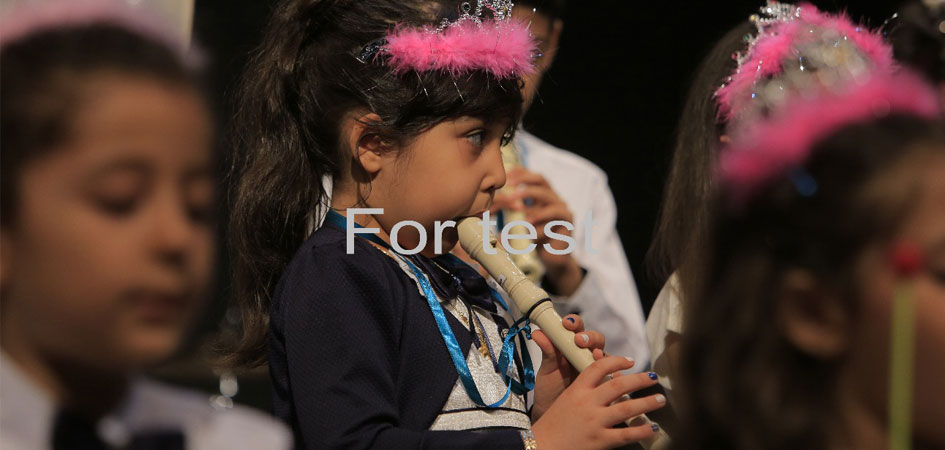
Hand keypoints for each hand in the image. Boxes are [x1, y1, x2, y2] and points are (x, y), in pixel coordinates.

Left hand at [500, 168, 583, 294]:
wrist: (552, 256)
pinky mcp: (567, 221)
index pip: (534, 177)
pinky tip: (530, 230)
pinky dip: (541, 223)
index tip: (508, 176)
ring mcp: (563, 208)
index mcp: (544, 195)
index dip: (522, 173)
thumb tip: (487, 208)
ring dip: (533, 208)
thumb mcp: (520, 221)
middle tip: (509, 192)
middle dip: (524, 185)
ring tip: (520, 214)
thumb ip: (510, 213)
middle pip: (542, 182)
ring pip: (549, 201)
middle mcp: (554, 198)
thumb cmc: (534, 236)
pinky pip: (554, 218)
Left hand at [530, 314, 606, 420]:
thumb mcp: (547, 370)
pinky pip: (615, 377)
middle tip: (580, 340)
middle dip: (590, 337)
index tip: (566, 324)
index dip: (573, 322)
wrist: (553, 413)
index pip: (576, 327)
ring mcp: (597, 369)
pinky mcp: (605, 383)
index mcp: (570, 345)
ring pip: (606, 355)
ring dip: (602, 353)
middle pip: (595, 339)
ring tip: (595, 356)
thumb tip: (537, 333)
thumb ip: (547, 351)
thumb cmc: (550, 388)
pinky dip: (615, 374)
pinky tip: (611, 375)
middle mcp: (586, 354)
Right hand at [531, 356, 665, 449]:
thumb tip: (606, 376)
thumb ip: (583, 388)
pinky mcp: (600, 440)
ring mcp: (595, 422)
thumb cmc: (553, 424)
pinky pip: (626, 434)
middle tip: (653, 377)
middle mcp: (587, 403)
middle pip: (618, 385)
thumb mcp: (565, 399)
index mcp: (577, 389)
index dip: (616, 361)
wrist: (540, 446)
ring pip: (627, 408)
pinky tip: (654, 427)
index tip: (630, 361)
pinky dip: (642, 430)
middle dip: (639, 379)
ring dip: (648, 402)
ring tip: (660, 399)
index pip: (598, 367)